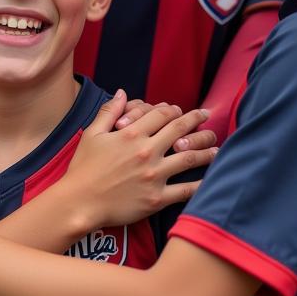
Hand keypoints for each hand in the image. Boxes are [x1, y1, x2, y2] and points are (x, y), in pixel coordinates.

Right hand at [59, 90, 216, 229]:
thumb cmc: (83, 168)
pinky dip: (201, 185)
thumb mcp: (92, 134)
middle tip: (207, 117)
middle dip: (196, 121)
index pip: (161, 114)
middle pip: (180, 130)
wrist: (79, 202)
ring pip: (189, 158)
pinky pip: (185, 190)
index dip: (173, 110)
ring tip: (217, 147)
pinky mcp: (157, 198)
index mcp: (132, 134)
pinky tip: (211, 179)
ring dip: (206, 150)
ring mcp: (154, 175)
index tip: (180, 110)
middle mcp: (147, 152)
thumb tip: (121, 92)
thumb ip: (108, 112)